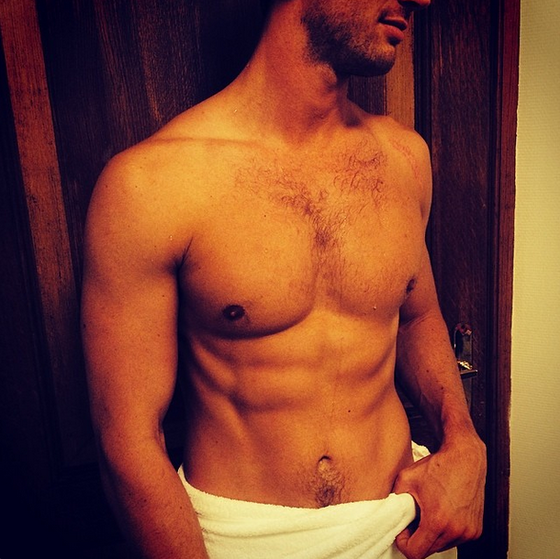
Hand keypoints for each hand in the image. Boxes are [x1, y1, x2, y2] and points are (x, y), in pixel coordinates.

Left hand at [393, 438, 485, 558]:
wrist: (465, 457)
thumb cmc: (438, 466)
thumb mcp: (406, 479)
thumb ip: (394, 499)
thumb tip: (388, 513)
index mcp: (437, 521)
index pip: (415, 553)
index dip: (404, 543)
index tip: (402, 530)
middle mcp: (456, 531)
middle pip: (428, 551)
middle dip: (417, 538)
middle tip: (413, 519)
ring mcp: (468, 532)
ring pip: (442, 546)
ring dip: (432, 536)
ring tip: (428, 513)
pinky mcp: (476, 530)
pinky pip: (454, 540)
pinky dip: (445, 532)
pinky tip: (440, 513)